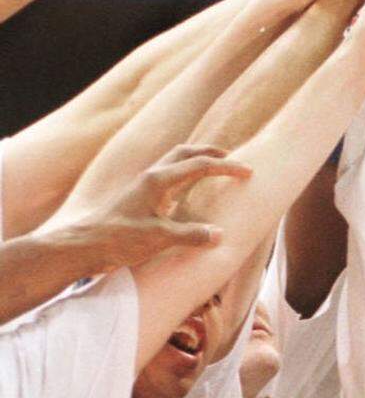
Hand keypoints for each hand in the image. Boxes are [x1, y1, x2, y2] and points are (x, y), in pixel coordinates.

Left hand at [64, 144, 252, 270]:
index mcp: (159, 180)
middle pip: (186, 152)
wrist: (84, 244)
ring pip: (175, 162)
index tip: (248, 172)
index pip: (200, 165)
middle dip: (211, 152)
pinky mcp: (139, 197)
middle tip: (231, 158)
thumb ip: (191, 235)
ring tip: (212, 168)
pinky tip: (188, 191)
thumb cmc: (118, 239)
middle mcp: (151, 177)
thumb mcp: (159, 238)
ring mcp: (144, 185)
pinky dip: (184, 176)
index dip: (227, 168)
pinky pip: (168, 177)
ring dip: (196, 161)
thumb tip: (219, 235)